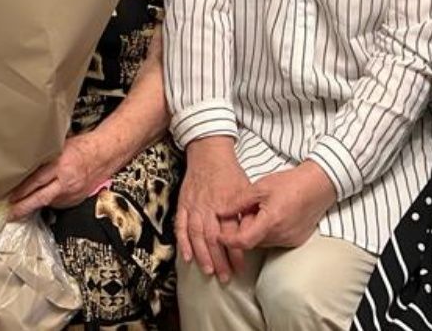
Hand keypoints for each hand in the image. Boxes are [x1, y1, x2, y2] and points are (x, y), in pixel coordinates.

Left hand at [7, 132, 115, 220]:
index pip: (37, 181)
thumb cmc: (82, 147)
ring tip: (21, 206)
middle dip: (23, 208)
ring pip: (49, 202)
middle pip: (41, 198)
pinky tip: (42, 199)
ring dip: (35, 205)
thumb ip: (44, 158)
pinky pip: (59, 203)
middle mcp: (66, 182)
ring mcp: (72, 193)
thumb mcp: (60, 147)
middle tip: (10, 214)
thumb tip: (24, 165)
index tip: (8, 196)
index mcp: (61, 165)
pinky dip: (49, 202)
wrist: (104, 155)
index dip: (21, 190)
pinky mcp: (77, 199)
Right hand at [174, 136, 254, 281]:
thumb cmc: (229, 172)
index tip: (240, 267)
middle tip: (225, 277)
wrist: (209, 153)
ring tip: (208, 271)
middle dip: (219, 261)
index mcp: (225, 204)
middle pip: (213, 239)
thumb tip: (251, 232)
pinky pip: (180, 226)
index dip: (235, 253)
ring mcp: (193, 206)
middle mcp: (208, 207)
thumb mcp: (245, 189)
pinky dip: (183, 242)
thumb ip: (245, 211)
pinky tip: (187, 257)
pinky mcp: (183, 204)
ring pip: (196, 235)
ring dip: (202, 255)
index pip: (231, 234)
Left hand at [220, 162, 337, 251]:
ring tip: (261, 211)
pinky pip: (275, 241)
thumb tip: (220, 211)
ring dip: (256, 231)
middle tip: (246, 212)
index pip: (243, 241)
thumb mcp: (260, 187)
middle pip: (252, 242)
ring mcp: (290, 240)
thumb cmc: (291, 183)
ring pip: (263, 242)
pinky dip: (268, 232)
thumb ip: (238, 201)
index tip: (219, 235)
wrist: (319, 185)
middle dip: (243, 231)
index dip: (227, 240)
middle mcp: (281, 236)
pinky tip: (273, 216)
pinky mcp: (296, 240)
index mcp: (270, 222)